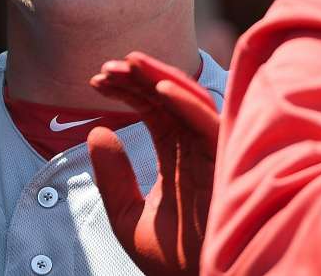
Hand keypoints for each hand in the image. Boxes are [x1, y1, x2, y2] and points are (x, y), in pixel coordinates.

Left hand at [87, 53, 218, 275]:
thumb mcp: (127, 217)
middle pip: (169, 96)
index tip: (96, 81)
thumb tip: (96, 130)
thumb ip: (111, 178)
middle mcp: (197, 145)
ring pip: (188, 100)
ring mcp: (212, 151)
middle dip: (139, 76)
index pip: (153, 107)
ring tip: (127, 64)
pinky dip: (186, 103)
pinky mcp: (225, 162)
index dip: (127, 90)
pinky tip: (159, 87)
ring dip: (159, 77)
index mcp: (178, 152)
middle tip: (107, 67)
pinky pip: (209, 124)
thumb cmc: (174, 261)